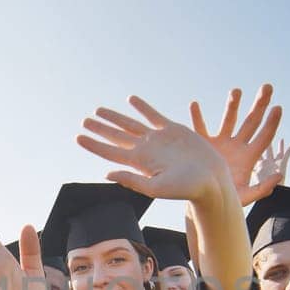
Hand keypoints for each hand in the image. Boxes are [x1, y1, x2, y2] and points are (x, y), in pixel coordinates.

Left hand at [76, 95, 234, 202]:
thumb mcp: (157, 188)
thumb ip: (132, 181)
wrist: (211, 179)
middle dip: (100, 128)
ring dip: (115, 117)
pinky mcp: (173, 129)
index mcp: (139, 163)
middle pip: (116, 137)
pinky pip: (153, 115)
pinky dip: (142, 107)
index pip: (110, 152)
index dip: (94, 144)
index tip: (78, 137)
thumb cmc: (186, 188)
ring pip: (131, 124)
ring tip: (99, 110)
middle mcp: (146, 150)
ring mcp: (158, 138)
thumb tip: (107, 173)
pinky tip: (131, 100)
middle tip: (84, 120)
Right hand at [188, 84, 284, 205]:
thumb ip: (262, 188)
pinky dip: (197, 117)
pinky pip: (199, 128)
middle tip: (267, 87)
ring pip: (228, 120)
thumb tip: (279, 175)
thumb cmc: (225, 201)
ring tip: (237, 91)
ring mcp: (220, 143)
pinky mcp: (203, 144)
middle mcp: (237, 146)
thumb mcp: (245, 196)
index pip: (264, 136)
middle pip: (251, 122)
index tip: (278, 107)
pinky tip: (194, 104)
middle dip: (259, 104)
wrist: (203, 200)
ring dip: (232, 105)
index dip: (272, 123)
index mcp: (249, 157)